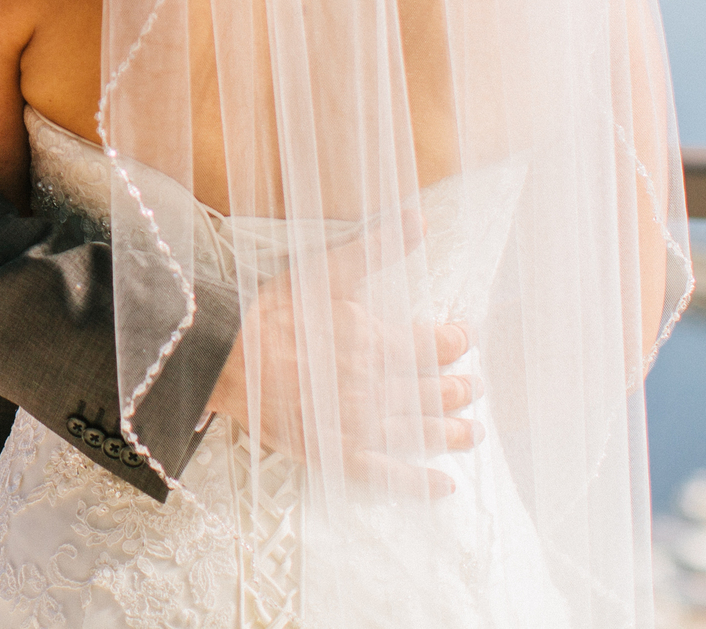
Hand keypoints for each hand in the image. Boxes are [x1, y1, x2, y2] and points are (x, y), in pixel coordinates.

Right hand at [207, 214, 480, 498]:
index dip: (456, 341)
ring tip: (475, 433)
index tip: (467, 337)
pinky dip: (419, 482)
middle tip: (478, 388)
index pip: (433, 345)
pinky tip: (444, 485)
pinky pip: (389, 475)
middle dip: (460, 389)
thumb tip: (420, 219)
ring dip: (453, 433)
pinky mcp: (339, 455)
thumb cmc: (274, 315)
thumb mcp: (323, 271)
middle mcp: (378, 388)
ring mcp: (361, 426)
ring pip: (420, 432)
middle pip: (433, 391)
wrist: (227, 361)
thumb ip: (374, 248)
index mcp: (378, 343)